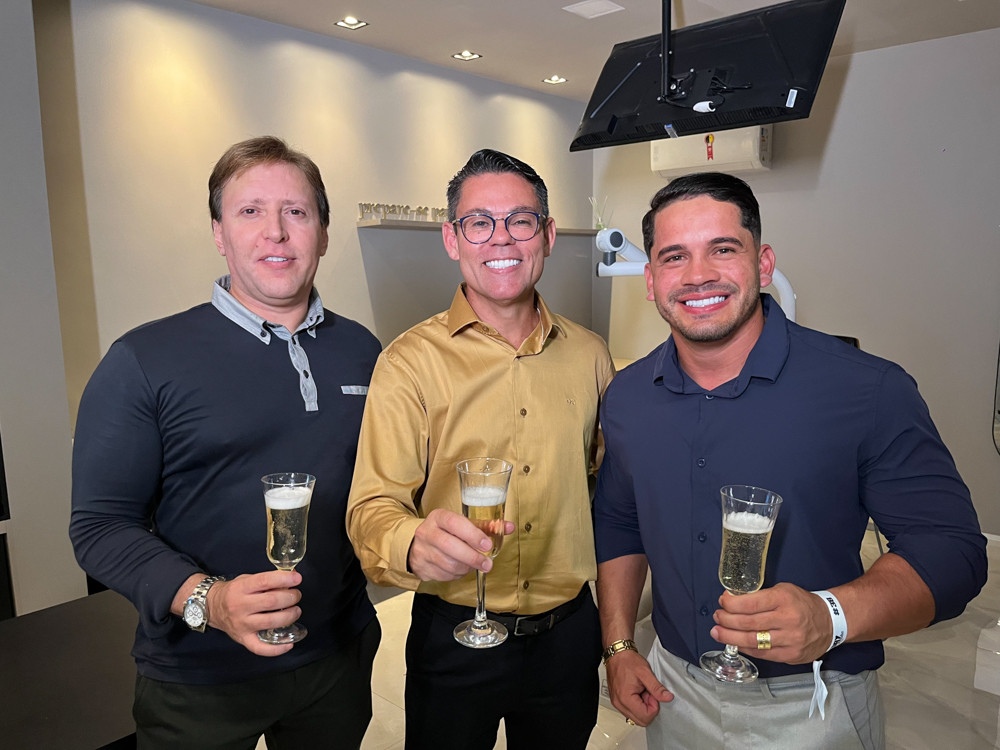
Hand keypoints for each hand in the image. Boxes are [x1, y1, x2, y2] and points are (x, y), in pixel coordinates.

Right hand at [206, 571, 303, 655]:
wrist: (212, 607)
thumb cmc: (234, 592)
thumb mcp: (246, 579)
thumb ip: (267, 580)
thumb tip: (291, 580)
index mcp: (241, 588)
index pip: (265, 581)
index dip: (284, 579)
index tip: (297, 578)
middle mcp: (240, 606)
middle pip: (271, 602)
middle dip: (290, 597)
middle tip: (296, 595)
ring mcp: (241, 624)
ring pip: (270, 621)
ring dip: (289, 616)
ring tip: (295, 611)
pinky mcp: (243, 639)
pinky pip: (260, 648)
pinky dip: (277, 648)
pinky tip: (289, 643)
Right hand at [407, 508, 514, 581]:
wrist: (417, 545)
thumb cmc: (445, 532)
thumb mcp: (462, 525)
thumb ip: (485, 526)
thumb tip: (508, 527)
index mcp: (439, 517)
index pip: (455, 523)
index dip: (472, 534)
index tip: (487, 544)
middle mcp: (427, 532)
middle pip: (450, 546)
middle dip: (473, 557)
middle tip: (487, 564)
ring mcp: (422, 550)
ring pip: (449, 564)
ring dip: (466, 567)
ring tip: (474, 564)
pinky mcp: (421, 567)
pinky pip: (444, 575)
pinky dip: (457, 574)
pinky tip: (461, 568)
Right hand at [605, 650, 672, 726]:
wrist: (617, 654)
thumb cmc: (628, 661)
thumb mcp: (645, 672)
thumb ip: (657, 687)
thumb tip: (667, 697)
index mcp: (625, 698)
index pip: (645, 716)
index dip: (654, 707)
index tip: (653, 694)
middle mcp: (619, 703)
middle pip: (640, 721)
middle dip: (649, 708)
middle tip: (649, 693)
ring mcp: (617, 703)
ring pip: (636, 718)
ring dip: (643, 707)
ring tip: (643, 691)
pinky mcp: (617, 701)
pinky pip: (631, 711)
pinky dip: (637, 705)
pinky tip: (638, 693)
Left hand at [710, 582, 832, 663]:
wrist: (830, 622)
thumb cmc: (802, 603)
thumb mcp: (783, 590)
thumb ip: (760, 596)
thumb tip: (732, 601)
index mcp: (783, 599)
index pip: (750, 604)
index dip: (731, 604)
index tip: (722, 602)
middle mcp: (787, 620)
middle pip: (748, 623)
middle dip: (726, 621)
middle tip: (717, 618)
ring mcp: (790, 640)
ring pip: (752, 641)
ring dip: (730, 637)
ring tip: (718, 632)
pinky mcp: (791, 655)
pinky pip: (762, 654)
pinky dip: (746, 649)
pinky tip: (736, 643)